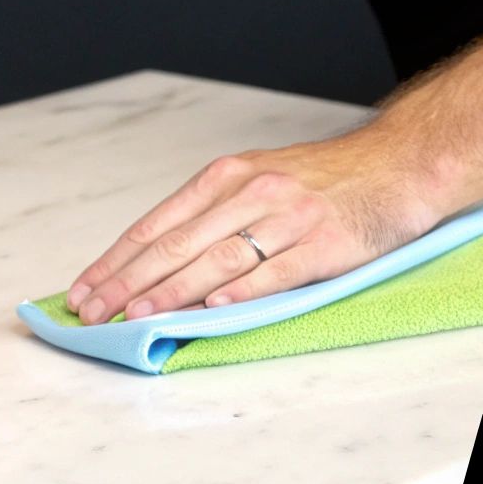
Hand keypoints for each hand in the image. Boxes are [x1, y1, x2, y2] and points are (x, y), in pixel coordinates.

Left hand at [66, 132, 443, 323]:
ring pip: (214, 261)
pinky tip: (209, 311)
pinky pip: (272, 274)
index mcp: (227, 176)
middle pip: (175, 244)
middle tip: (92, 313)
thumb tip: (157, 261)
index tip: (83, 290)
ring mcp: (287, 219)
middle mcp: (250, 193)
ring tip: (135, 318)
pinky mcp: (322, 246)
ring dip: (169, 293)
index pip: (156, 224)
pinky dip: (238, 294)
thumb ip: (214, 214)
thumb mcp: (260, 178)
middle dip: (126, 283)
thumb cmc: (325, 180)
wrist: (398, 166)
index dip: (115, 260)